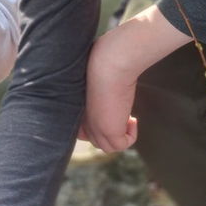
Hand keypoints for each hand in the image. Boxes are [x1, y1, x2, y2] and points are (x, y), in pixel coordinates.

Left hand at [80, 28, 138, 152]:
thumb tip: (101, 68)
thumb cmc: (101, 59)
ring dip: (120, 134)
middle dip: (109, 130)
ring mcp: (94, 127)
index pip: (79, 128)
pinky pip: (121, 146)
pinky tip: (132, 119)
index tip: (111, 111)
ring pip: (106, 145)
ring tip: (128, 117)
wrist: (109, 62)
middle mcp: (81, 120)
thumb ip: (93, 80)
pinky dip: (131, 135)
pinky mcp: (109, 131)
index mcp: (72, 108)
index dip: (95, 124)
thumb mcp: (93, 72)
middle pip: (93, 139)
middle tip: (122, 116)